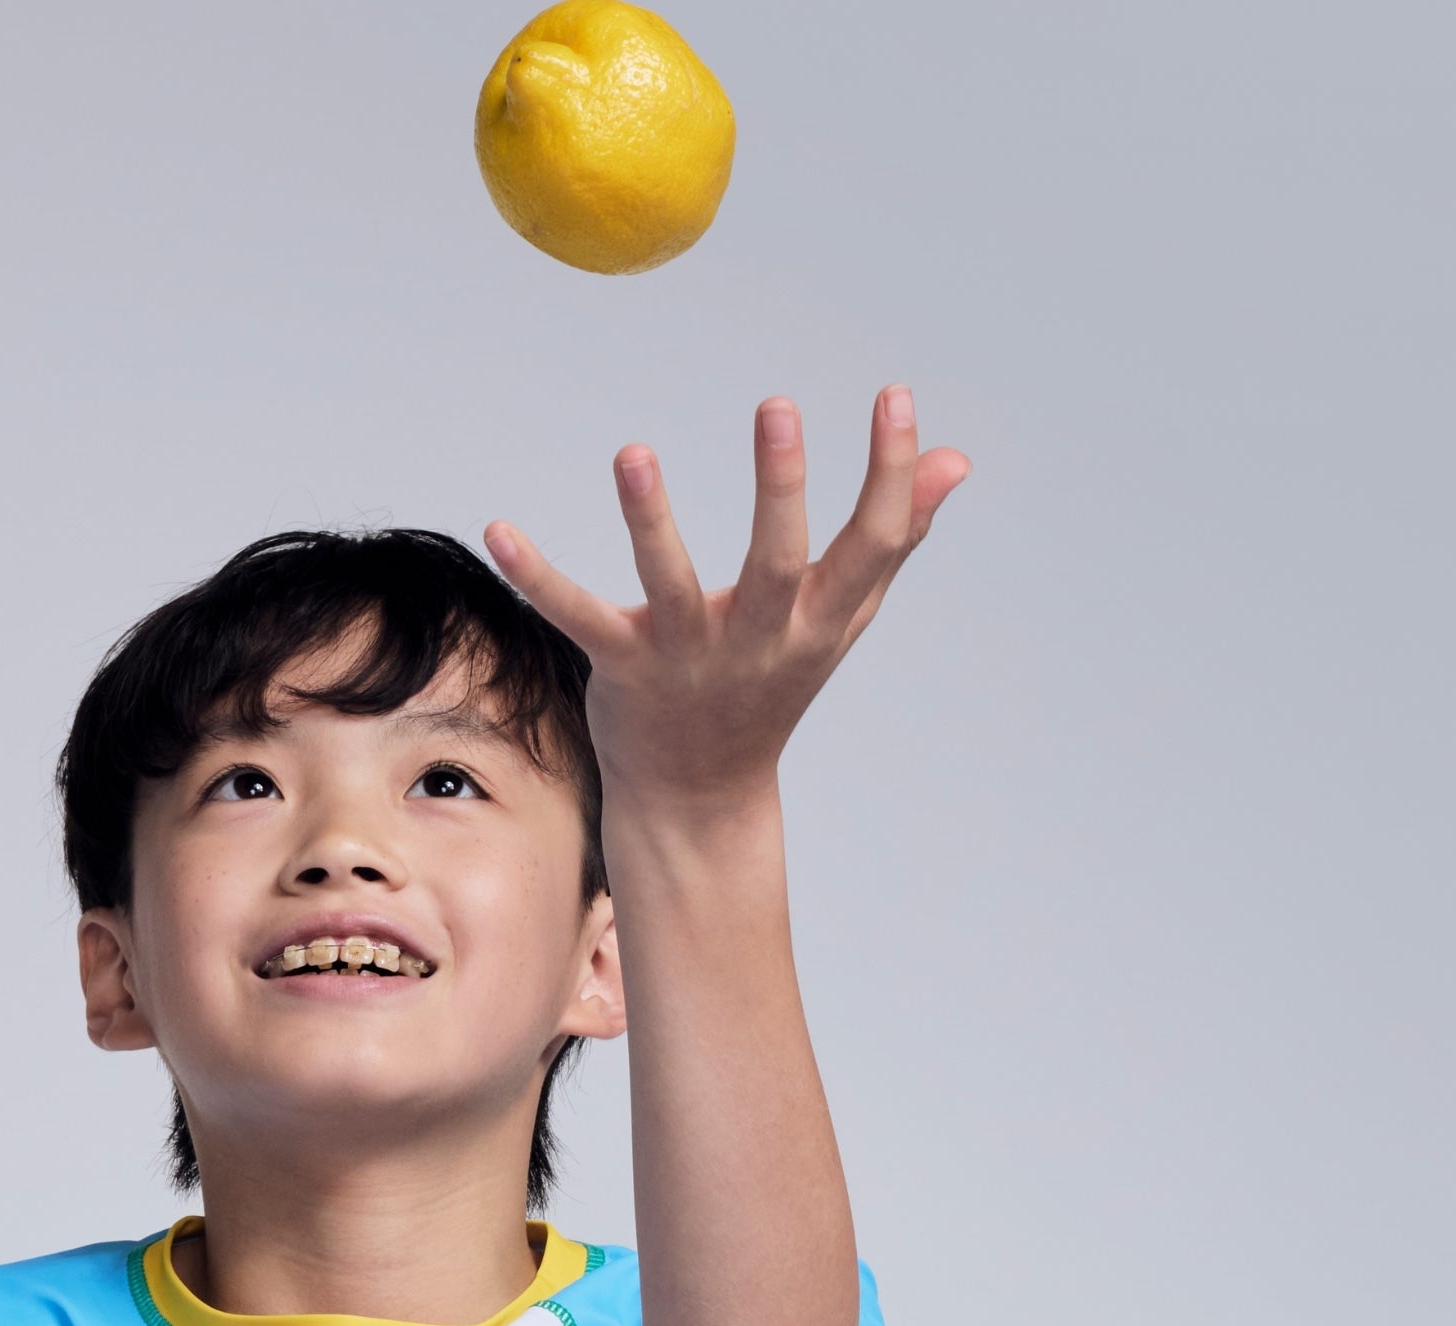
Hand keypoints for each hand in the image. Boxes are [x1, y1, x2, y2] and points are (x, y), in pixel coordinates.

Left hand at [485, 388, 970, 823]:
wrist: (700, 800)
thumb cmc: (772, 685)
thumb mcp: (840, 617)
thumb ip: (894, 537)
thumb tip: (957, 461)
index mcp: (817, 622)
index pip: (871, 547)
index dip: (890, 475)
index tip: (895, 397)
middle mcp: (758, 641)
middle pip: (777, 565)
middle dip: (779, 490)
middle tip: (778, 406)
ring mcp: (687, 659)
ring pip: (671, 588)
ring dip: (650, 522)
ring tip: (632, 453)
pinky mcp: (622, 671)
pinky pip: (577, 619)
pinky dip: (537, 577)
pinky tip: (498, 528)